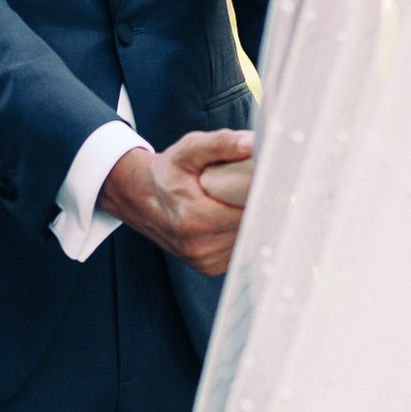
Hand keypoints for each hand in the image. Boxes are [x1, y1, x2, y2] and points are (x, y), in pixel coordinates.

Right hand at [97, 127, 255, 276]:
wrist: (141, 198)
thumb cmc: (167, 173)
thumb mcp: (188, 150)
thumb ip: (221, 144)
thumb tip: (252, 144)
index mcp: (195, 219)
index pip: (249, 210)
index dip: (263, 194)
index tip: (269, 180)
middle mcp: (199, 246)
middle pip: (252, 226)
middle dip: (259, 206)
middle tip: (258, 187)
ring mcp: (205, 260)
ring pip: (248, 240)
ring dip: (251, 222)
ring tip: (240, 202)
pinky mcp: (209, 267)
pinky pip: (239, 250)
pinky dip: (241, 234)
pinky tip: (233, 218)